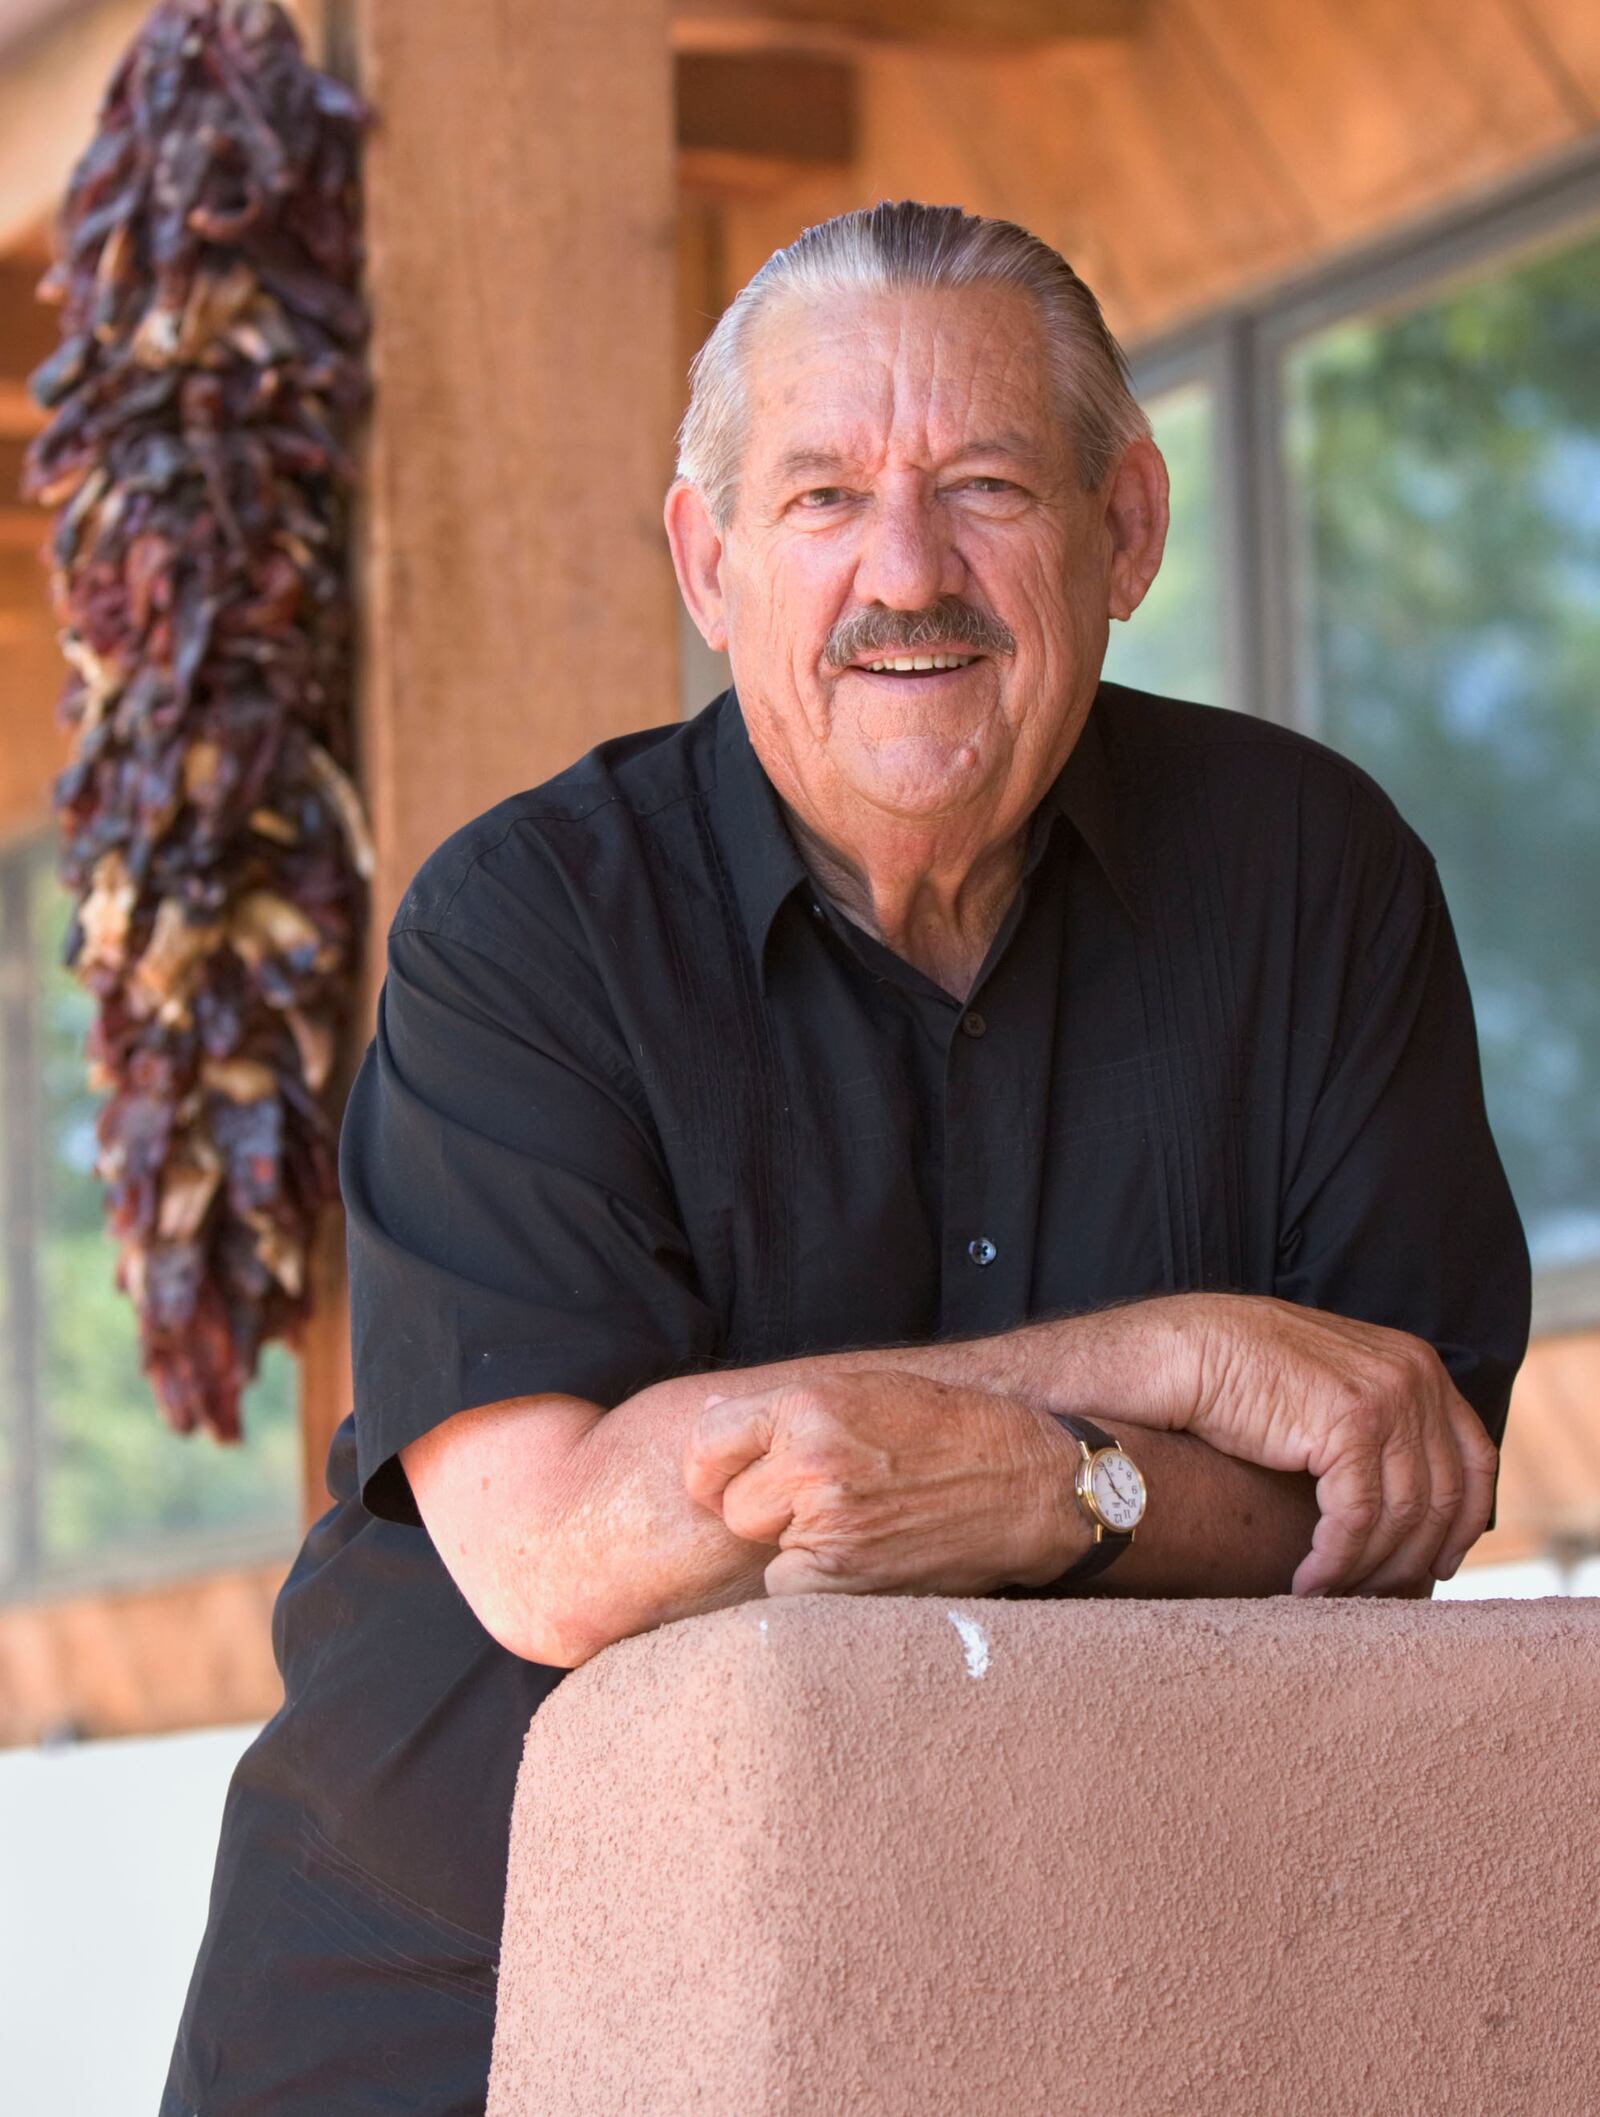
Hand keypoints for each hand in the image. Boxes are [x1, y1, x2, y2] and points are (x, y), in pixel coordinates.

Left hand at [681, 1369, 1079, 1597]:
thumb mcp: (866, 1390)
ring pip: (763, 1552)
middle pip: (732, 1503)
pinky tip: (866, 1559)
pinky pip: (792, 1592)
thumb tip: (710, 1415)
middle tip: (823, 1499)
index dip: (712, 1463)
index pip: (708, 1439)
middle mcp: (811, 1464)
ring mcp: (829, 1527)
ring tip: (857, 1525)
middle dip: (764, 1506)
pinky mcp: (847, 1581)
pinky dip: (816, 1585)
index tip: (723, 1477)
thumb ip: (788, 1409)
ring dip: (792, 1547)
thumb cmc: (949, 1433)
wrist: (1027, 1487)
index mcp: (810, 1407)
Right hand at [1168, 1294, 1497, 1596]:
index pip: (1476, 1458)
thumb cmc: (1244, 1377)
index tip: (1439, 1566)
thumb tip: (1410, 1503)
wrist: (1186, 1351)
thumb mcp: (1334, 1386)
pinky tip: (1308, 1582)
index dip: (1463, 1524)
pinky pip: (1356, 1520)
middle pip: (1445, 1496)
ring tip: (1335, 1595)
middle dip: (1412, 1560)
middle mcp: (1414, 1376)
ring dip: (1368, 1570)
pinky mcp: (1349, 1425)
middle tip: (1378, 1597)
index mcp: (1419, 1364)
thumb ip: (1380, 1423)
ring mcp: (1387, 1398)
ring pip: (1402, 1517)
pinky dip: (1335, 1562)